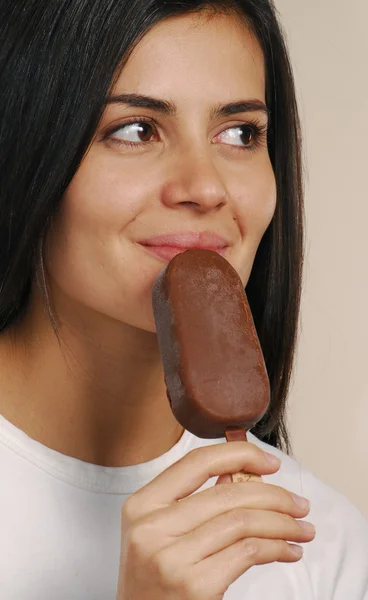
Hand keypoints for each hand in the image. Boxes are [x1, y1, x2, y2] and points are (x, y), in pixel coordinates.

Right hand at [116, 441, 313, 599]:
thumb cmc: (152, 581)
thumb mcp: (158, 533)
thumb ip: (193, 501)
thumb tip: (241, 474)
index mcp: (141, 505)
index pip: (197, 462)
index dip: (239, 454)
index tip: (270, 462)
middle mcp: (151, 527)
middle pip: (227, 494)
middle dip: (275, 496)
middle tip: (299, 504)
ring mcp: (171, 557)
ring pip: (243, 522)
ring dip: (282, 524)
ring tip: (301, 529)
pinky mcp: (194, 585)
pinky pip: (248, 552)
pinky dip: (277, 548)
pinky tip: (288, 551)